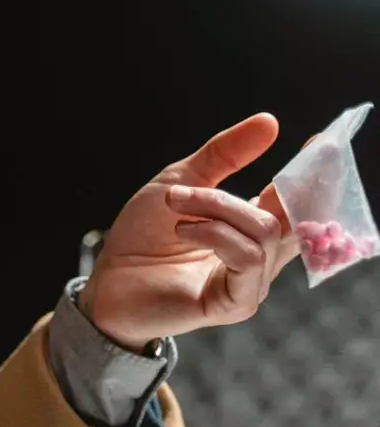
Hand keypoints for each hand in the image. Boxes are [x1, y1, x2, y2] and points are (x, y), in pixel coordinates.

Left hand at [77, 113, 303, 351]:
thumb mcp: (180, 181)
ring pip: (263, 231)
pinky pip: (247, 259)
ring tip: (173, 211)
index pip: (295, 201)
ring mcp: (250, 282)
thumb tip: (269, 122)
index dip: (310, 174)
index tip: (319, 143)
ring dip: (213, 209)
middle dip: (230, 194)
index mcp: (250, 227)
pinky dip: (215, 234)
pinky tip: (184, 231)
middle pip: (283, 215)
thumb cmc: (143, 235)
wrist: (108, 277)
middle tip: (182, 191)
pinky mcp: (236, 303)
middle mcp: (259, 256)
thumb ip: (225, 155)